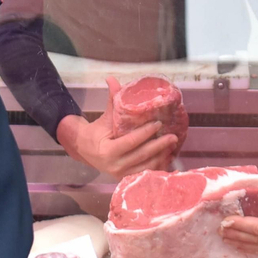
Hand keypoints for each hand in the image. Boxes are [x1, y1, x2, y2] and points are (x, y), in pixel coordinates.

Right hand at [56, 78, 178, 179]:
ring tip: (172, 146)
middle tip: (173, 136)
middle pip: (142, 155)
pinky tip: (167, 158)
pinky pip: (144, 173)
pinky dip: (156, 166)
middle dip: (159, 146)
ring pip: (146, 167)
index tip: (158, 124)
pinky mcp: (125, 178)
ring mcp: (120, 174)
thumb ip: (111, 100)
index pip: (131, 141)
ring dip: (161, 157)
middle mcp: (114, 165)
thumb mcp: (104, 117)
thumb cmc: (96, 133)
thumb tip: (112, 78)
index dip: (146, 133)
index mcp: (107, 150)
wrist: (84, 150)